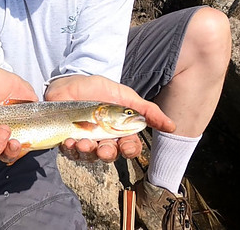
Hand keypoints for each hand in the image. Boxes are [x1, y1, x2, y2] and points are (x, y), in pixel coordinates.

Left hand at [45, 74, 174, 161]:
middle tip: (102, 149)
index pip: (129, 148)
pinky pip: (70, 152)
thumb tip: (172, 126)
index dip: (130, 150)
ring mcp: (85, 142)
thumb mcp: (125, 96)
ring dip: (87, 152)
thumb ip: (147, 111)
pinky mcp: (67, 141)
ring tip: (82, 142)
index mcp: (119, 132)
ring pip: (89, 157)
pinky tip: (69, 140)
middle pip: (109, 156)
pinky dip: (70, 149)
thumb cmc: (97, 89)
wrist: (69, 82)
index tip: (126, 146)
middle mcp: (103, 140)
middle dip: (107, 154)